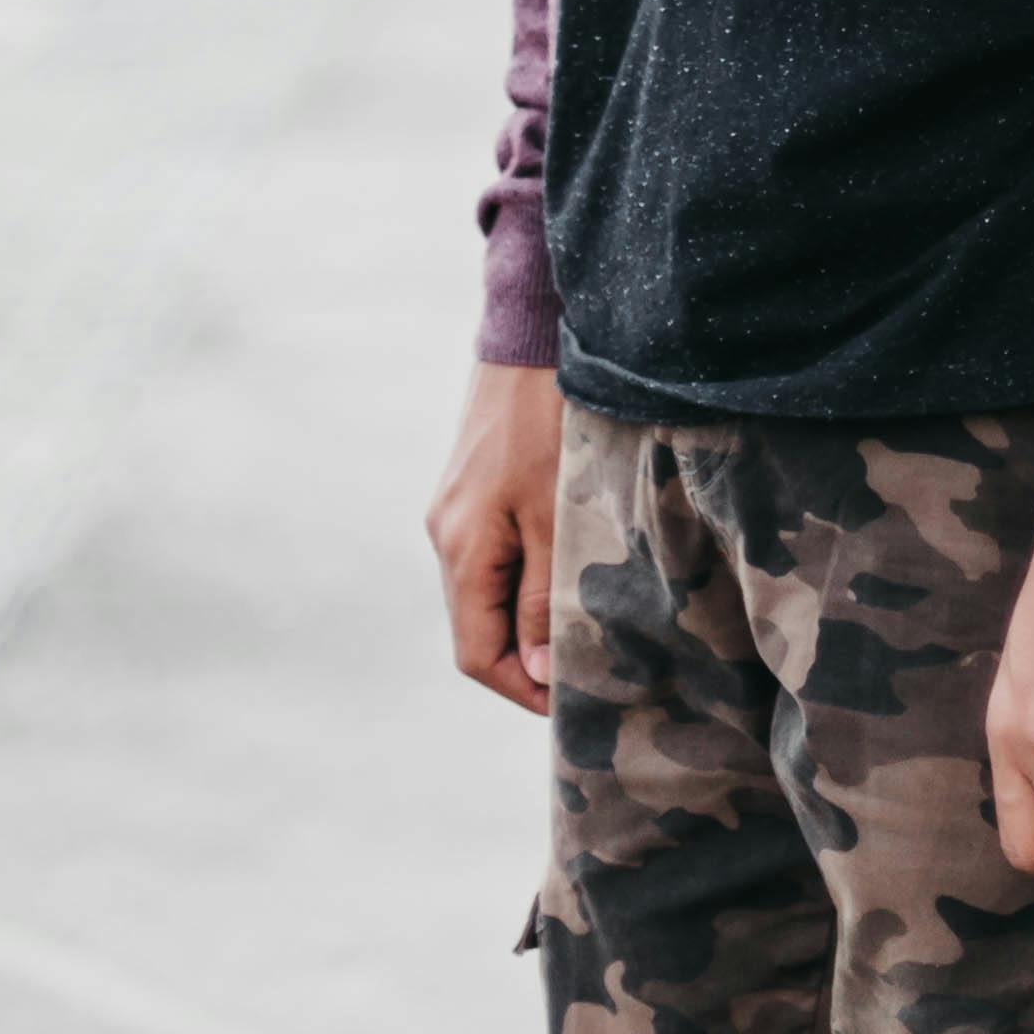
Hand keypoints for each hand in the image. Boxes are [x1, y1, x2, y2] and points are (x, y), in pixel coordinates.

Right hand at [428, 360, 561, 710]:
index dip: (521, 689)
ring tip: (582, 621)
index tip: (570, 701)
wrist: (528, 332)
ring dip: (527, 615)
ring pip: (486, 591)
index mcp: (462, 551)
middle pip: (478, 626)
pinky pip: (491, 554)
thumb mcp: (554, 516)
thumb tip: (536, 669)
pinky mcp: (471, 487)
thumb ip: (543, 595)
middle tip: (587, 666)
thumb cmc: (548, 422)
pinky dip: (523, 577)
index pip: (477, 655)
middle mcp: (446, 535)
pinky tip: (562, 568)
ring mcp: (454, 509)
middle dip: (527, 656)